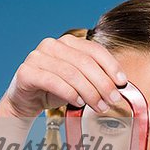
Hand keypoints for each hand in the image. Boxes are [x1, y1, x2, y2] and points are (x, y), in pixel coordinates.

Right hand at [0, 34, 127, 117]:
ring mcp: (37, 57)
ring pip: (71, 73)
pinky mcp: (26, 72)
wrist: (27, 101)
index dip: (111, 66)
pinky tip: (79, 103)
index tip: (122, 82)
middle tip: (113, 99)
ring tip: (100, 106)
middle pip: (85, 63)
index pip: (94, 50)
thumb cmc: (56, 90)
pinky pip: (53, 82)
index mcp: (68, 43)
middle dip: (103, 83)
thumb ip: (96, 78)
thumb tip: (119, 86)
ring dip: (90, 92)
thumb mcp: (80, 82)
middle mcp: (52, 45)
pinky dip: (70, 93)